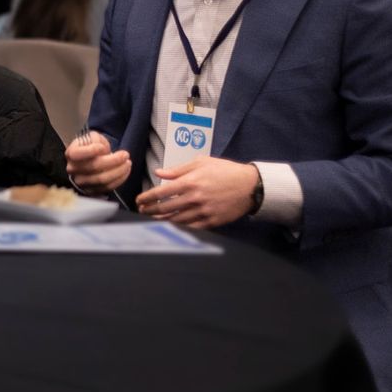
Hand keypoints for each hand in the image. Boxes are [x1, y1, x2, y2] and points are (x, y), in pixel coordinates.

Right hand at [65, 131, 130, 195]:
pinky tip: (125, 171)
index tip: (104, 147)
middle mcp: (73, 169)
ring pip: (102, 179)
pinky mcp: (91, 190)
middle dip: (114, 160)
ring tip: (127, 163)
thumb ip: (96, 140)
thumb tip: (103, 150)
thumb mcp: (91, 138)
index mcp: (71, 154)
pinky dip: (119, 179)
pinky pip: (107, 187)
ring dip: (119, 171)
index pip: (78, 154)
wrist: (88, 159)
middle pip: (94, 166)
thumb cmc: (91, 147)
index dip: (92, 150)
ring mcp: (81, 182)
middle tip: (125, 155)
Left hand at [134, 157, 259, 228]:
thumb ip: (178, 169)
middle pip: (164, 208)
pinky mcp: (212, 221)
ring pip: (175, 220)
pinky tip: (171, 226)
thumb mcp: (202, 163)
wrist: (251, 186)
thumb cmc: (226, 171)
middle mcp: (194, 198)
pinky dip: (178, 228)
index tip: (139, 200)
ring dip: (161, 221)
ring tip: (152, 219)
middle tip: (142, 211)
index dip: (146, 198)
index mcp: (190, 182)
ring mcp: (203, 211)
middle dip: (149, 211)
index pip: (160, 193)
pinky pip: (190, 228)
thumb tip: (159, 172)